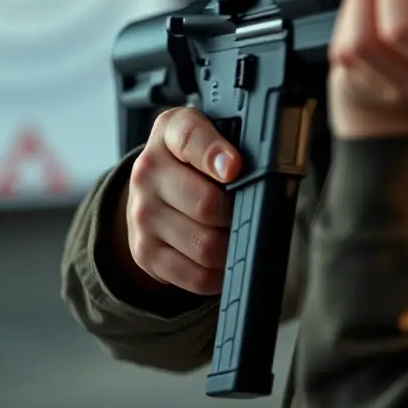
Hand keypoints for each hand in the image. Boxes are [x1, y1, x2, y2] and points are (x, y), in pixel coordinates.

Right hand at [120, 107, 241, 295]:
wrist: (151, 186)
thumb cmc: (195, 159)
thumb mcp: (211, 132)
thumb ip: (237, 140)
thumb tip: (266, 170)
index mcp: (170, 132)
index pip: (189, 137)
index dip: (213, 154)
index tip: (234, 168)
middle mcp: (148, 171)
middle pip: (206, 204)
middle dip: (238, 213)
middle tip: (250, 211)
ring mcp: (142, 214)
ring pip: (205, 246)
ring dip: (231, 246)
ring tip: (238, 234)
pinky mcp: (144, 251)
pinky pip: (195, 276)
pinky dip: (219, 274)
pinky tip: (224, 259)